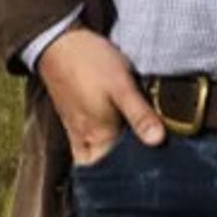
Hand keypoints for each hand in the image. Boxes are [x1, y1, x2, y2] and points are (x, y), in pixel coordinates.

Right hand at [36, 27, 167, 165]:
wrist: (58, 42)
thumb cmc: (90, 61)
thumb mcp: (121, 85)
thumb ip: (140, 114)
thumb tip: (159, 141)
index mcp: (99, 136)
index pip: (118, 170)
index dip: (135, 174)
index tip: (154, 173)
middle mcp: (86, 140)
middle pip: (104, 169)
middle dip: (121, 172)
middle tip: (147, 167)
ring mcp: (77, 131)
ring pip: (94, 159)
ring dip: (110, 161)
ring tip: (133, 156)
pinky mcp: (73, 121)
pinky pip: (85, 147)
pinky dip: (99, 150)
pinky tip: (113, 140)